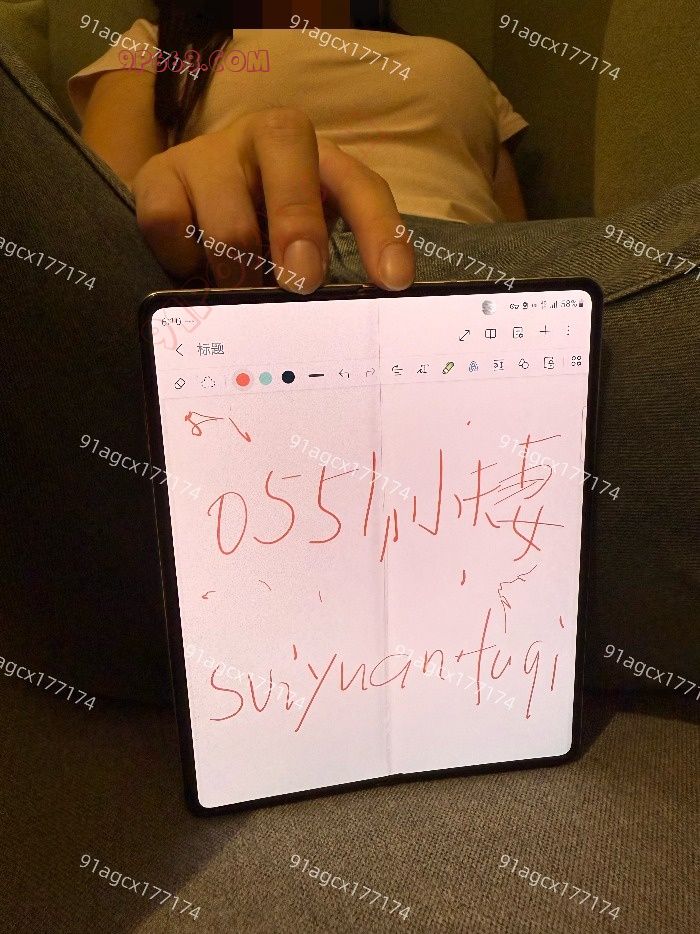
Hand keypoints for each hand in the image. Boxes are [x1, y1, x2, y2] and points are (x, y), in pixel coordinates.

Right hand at [132, 107, 414, 292]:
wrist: (187, 199)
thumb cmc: (261, 228)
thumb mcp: (302, 242)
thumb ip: (321, 268)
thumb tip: (332, 331)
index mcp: (318, 158)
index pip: (360, 185)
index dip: (380, 231)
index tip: (393, 282)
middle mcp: (266, 140)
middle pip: (289, 163)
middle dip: (298, 226)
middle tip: (302, 282)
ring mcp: (210, 154)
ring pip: (228, 219)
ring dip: (239, 274)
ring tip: (241, 295)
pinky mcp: (159, 176)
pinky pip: (170, 225)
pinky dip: (184, 262)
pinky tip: (193, 270)